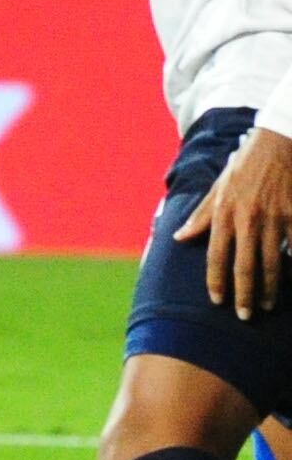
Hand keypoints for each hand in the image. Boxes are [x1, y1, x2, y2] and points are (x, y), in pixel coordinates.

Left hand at [189, 128, 291, 315]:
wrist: (279, 143)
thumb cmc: (245, 166)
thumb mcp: (218, 188)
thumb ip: (201, 215)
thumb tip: (179, 237)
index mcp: (225, 213)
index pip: (216, 256)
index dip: (216, 281)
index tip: (218, 301)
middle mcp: (248, 219)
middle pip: (245, 266)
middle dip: (244, 295)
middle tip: (244, 316)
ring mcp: (275, 219)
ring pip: (272, 263)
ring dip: (269, 288)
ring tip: (267, 304)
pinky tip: (289, 279)